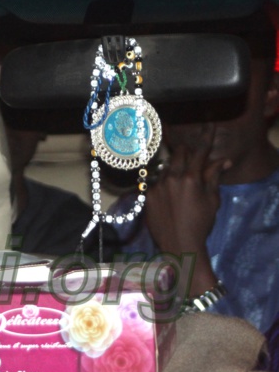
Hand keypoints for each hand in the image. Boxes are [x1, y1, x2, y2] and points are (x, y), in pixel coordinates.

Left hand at [143, 124, 229, 294]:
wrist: (180, 244)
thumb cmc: (201, 223)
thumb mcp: (212, 199)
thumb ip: (213, 177)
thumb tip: (223, 160)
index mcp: (190, 179)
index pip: (198, 153)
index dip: (204, 139)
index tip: (207, 127)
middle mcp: (171, 178)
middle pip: (177, 154)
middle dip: (185, 151)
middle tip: (189, 152)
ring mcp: (156, 187)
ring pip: (165, 169)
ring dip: (173, 169)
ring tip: (178, 180)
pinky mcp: (147, 196)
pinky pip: (155, 183)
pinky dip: (163, 184)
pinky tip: (167, 193)